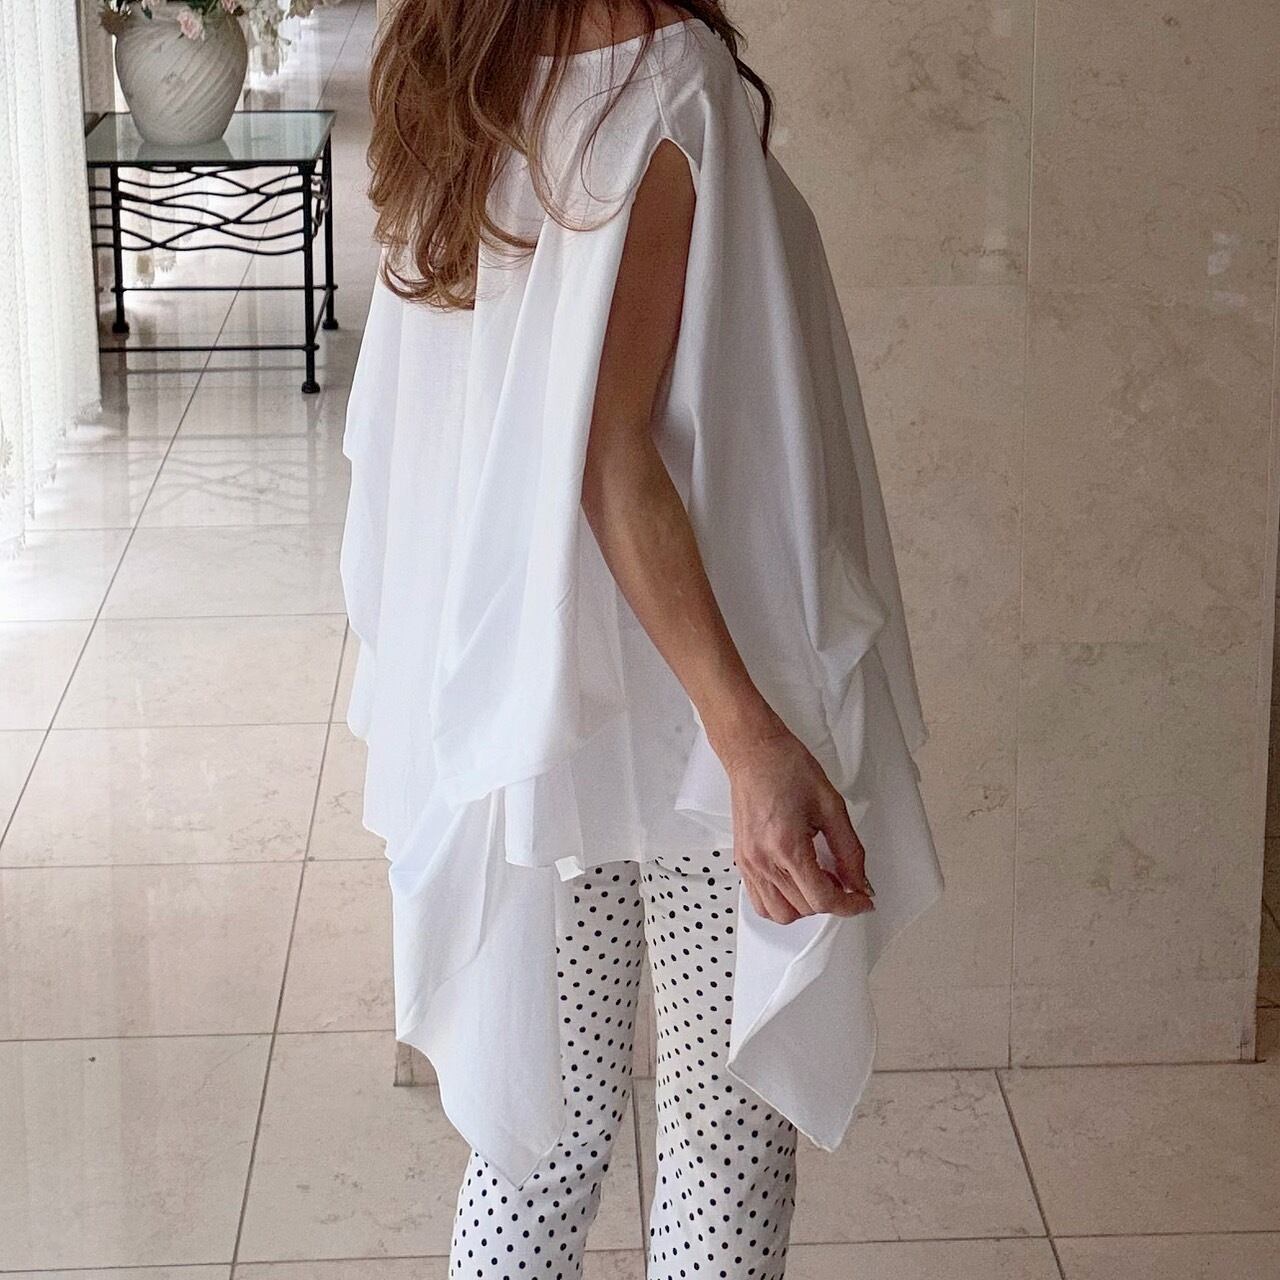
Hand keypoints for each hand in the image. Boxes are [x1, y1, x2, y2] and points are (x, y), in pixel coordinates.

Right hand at [718, 725, 874, 924]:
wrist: (754, 752)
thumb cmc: (787, 768)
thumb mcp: (831, 806)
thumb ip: (849, 850)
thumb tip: (859, 882)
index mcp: (787, 845)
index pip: (822, 898)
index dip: (849, 905)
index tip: (863, 900)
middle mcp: (763, 860)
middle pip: (804, 908)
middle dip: (831, 900)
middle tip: (844, 880)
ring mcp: (748, 863)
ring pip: (780, 914)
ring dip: (805, 906)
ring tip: (818, 881)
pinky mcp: (741, 861)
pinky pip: (760, 902)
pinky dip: (782, 904)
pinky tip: (796, 884)